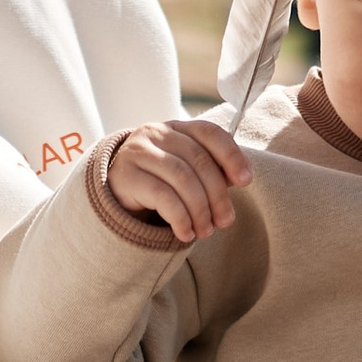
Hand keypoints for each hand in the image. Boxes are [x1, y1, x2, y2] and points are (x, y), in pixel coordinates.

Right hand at [102, 116, 252, 244]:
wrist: (115, 196)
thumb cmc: (159, 184)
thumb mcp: (187, 173)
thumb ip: (212, 171)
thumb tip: (241, 178)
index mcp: (177, 128)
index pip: (209, 132)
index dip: (231, 155)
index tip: (246, 181)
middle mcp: (155, 132)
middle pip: (198, 160)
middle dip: (217, 195)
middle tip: (225, 222)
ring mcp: (138, 152)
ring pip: (182, 178)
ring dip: (200, 210)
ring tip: (205, 232)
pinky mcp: (126, 175)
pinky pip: (162, 196)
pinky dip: (180, 218)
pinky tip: (186, 233)